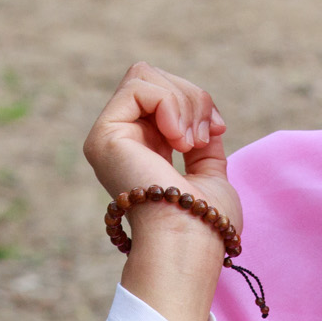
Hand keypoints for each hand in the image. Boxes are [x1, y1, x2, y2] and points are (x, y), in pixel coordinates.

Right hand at [83, 61, 242, 320]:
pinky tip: (178, 140)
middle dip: (192, 98)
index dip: (196, 102)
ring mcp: (107, 137)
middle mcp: (120, 142)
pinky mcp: (104, 135)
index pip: (164, 96)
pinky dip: (169, 104)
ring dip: (183, 102)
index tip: (216, 131)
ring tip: (190, 143)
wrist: (189, 244)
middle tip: (203, 137)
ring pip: (145, 76)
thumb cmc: (204, 223)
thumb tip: (205, 117)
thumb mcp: (209, 172)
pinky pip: (139, 85)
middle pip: (154, 78)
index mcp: (142, 151)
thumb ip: (202, 143)